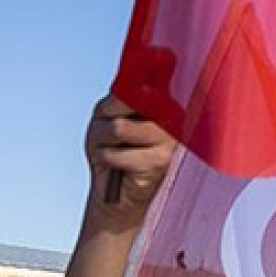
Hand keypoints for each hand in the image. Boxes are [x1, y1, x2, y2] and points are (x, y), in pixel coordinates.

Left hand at [84, 94, 176, 228]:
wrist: (113, 192)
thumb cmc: (110, 150)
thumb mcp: (107, 116)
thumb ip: (118, 99)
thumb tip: (126, 91)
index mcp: (162, 103)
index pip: (144, 84)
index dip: (121, 94)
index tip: (114, 106)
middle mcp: (172, 118)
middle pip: (128, 101)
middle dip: (107, 119)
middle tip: (111, 136)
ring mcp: (169, 140)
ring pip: (118, 127)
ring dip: (103, 141)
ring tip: (112, 150)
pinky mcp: (160, 162)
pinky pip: (115, 153)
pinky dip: (106, 159)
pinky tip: (116, 166)